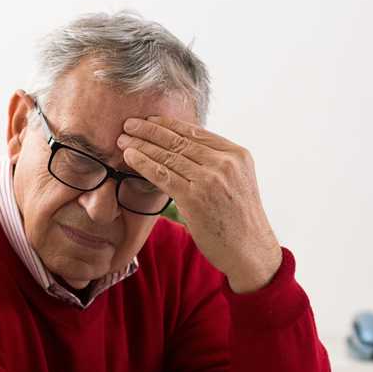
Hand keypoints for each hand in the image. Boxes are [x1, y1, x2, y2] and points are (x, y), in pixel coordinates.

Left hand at [117, 117, 282, 292]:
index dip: (168, 124)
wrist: (250, 251)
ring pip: (168, 156)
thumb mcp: (237, 181)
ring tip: (122, 140)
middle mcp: (225, 163)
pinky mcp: (195, 199)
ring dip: (142, 145)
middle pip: (179, 141)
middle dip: (150, 131)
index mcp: (236, 154)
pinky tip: (129, 157)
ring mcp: (210, 180)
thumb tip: (185, 149)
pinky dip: (143, 164)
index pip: (196, 132)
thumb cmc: (239, 220)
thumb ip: (216, 164)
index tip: (149, 120)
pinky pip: (163, 175)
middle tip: (129, 124)